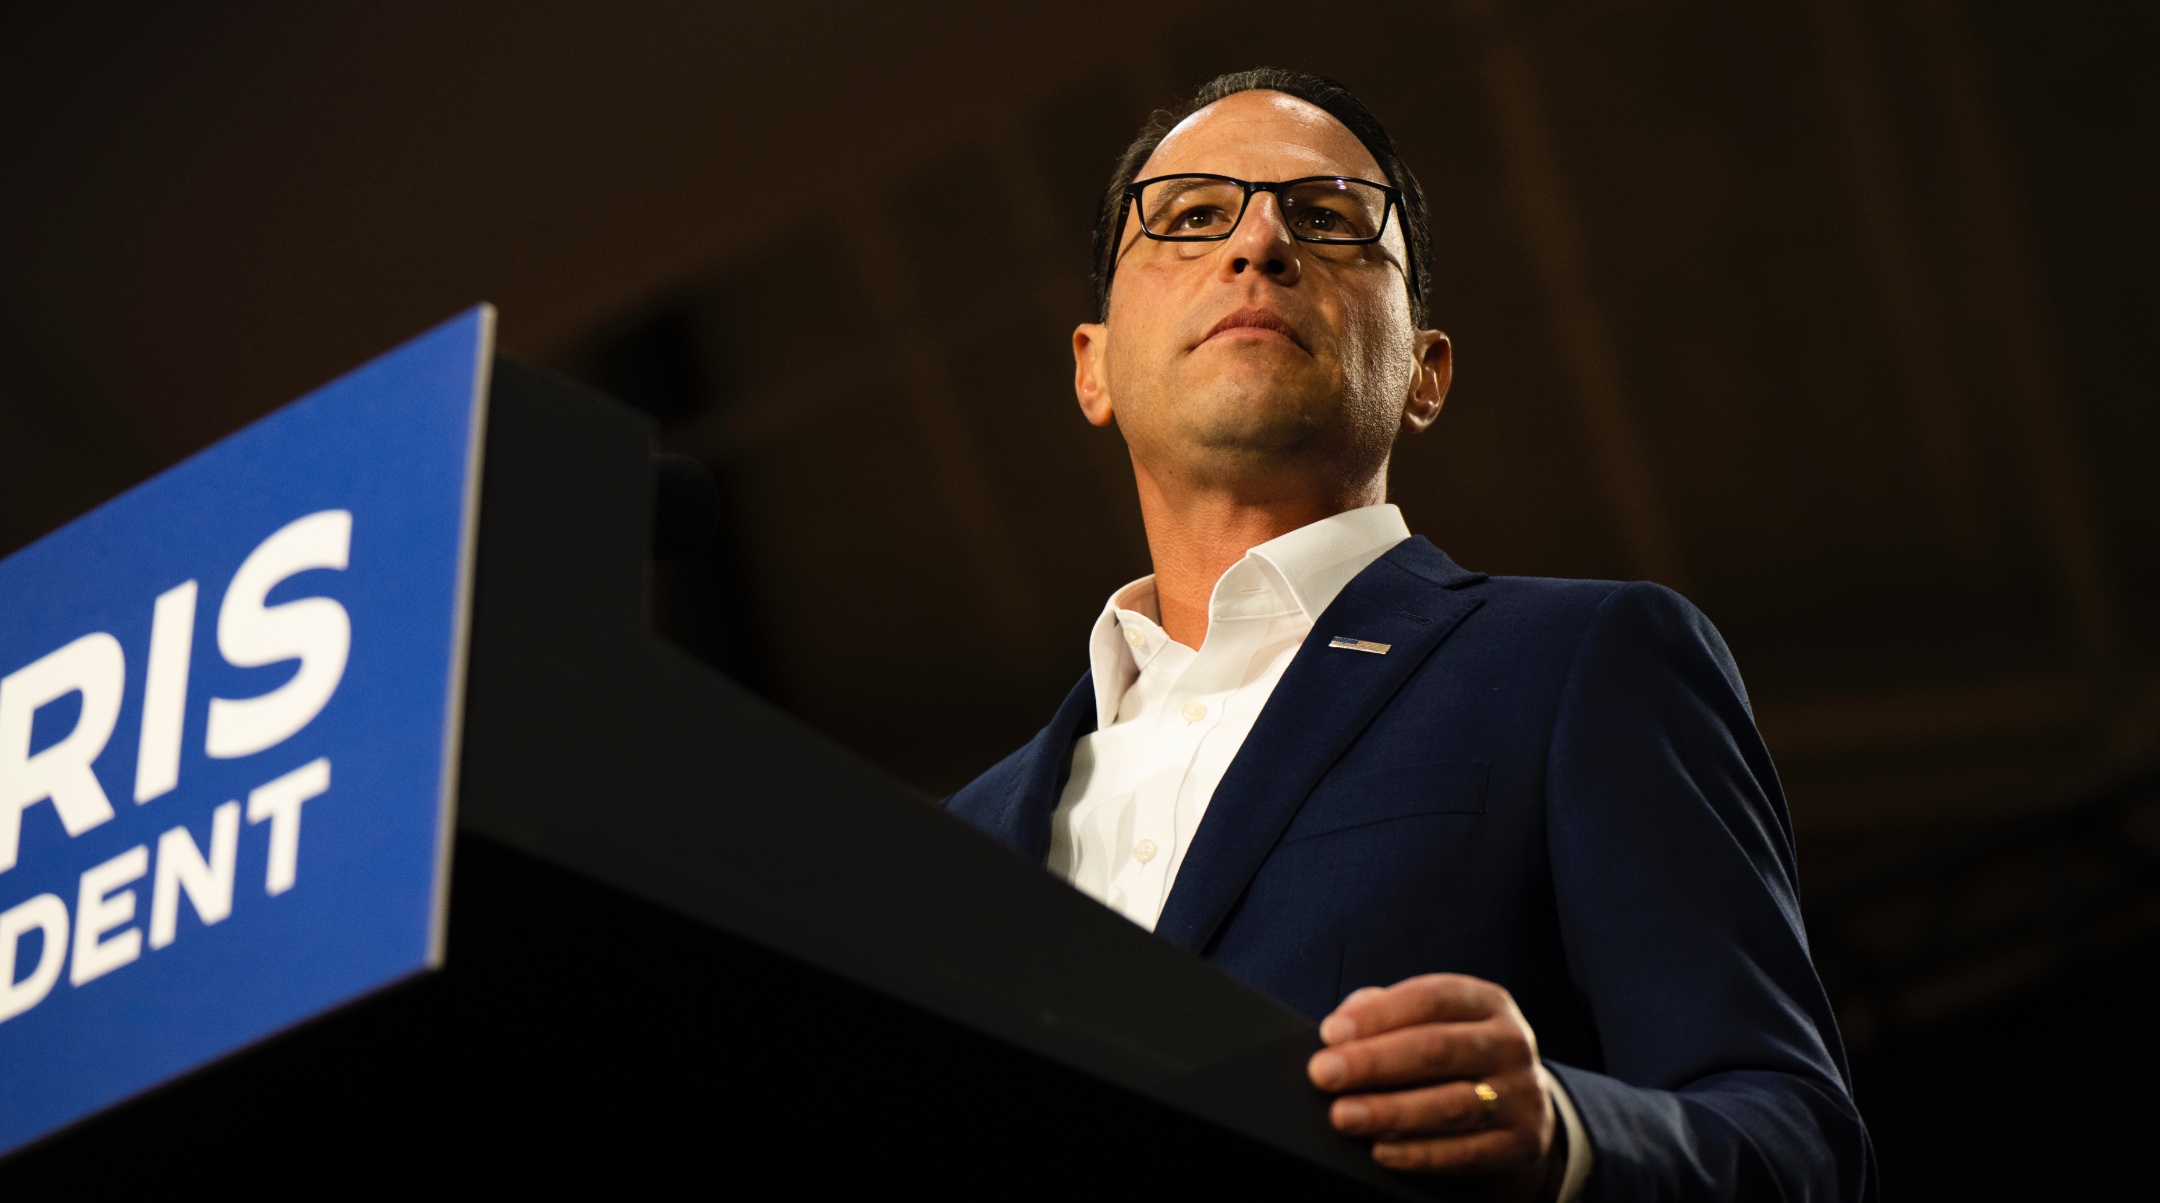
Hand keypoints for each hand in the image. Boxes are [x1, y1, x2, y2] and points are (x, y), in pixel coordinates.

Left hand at [1307, 974, 1561, 1198]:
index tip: (1330, 1033)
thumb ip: (1386, 1013)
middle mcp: (1511, 1044)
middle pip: (1438, 1049)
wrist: (1520, 1112)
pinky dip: (1419, 1153)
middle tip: (1324, 1074)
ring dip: (1390, 1111)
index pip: (1431, 998)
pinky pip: (1466, 1152)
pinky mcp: (1521, 1143)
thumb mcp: (1432, 1023)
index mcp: (1486, 1003)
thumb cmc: (1454, 1059)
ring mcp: (1521, 1095)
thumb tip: (1341, 1027)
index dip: (1378, 1015)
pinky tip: (1380, 1150)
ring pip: (1452, 1104)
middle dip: (1373, 1062)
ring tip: (1343, 1115)